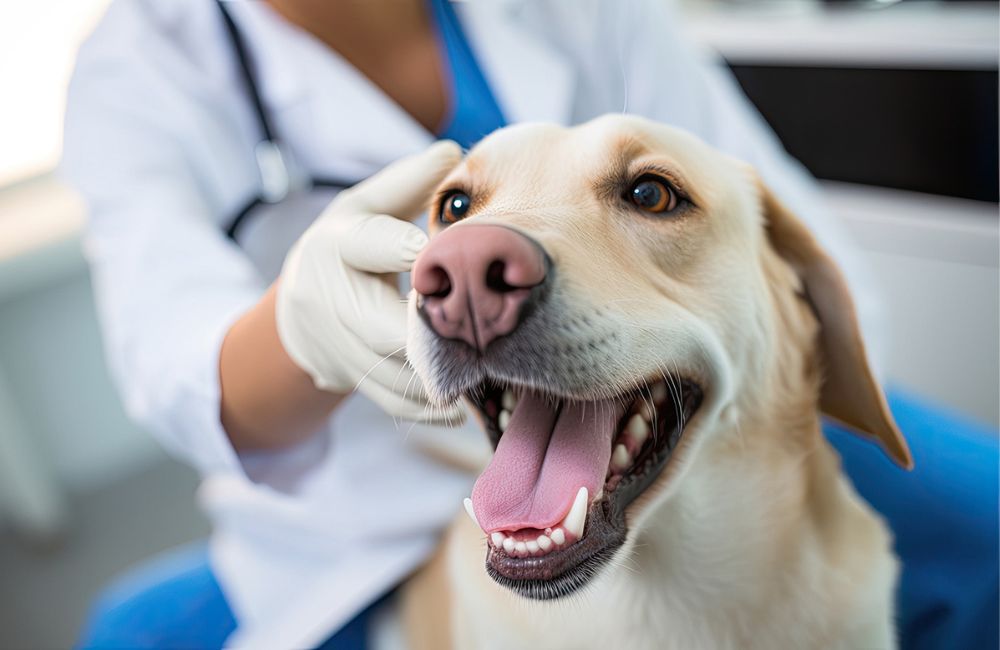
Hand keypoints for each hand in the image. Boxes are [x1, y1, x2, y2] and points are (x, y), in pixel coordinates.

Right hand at [275, 141, 463, 422]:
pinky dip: (424, 409)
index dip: (413, 253)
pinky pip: (387, 401)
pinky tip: (460, 409)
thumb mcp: (367, 205)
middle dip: (433, 334)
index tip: (455, 258)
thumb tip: (452, 153)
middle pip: (382, 325)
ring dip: (437, 377)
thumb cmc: (349, 245)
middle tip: (486, 335)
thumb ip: (407, 183)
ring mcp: (336, 343)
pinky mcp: (348, 377)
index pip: (374, 246)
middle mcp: (330, 297)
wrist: (301, 309)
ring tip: (488, 375)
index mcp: (338, 244)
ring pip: (389, 370)